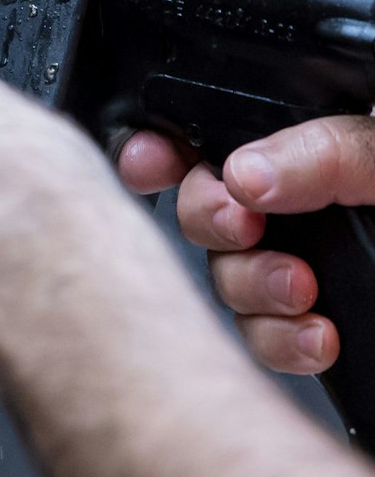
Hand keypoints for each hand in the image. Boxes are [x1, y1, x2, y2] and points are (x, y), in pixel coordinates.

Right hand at [118, 114, 374, 375]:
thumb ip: (329, 149)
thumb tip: (243, 173)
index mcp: (307, 146)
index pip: (211, 135)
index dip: (163, 149)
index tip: (148, 162)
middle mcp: (295, 206)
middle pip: (201, 209)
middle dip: (208, 219)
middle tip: (242, 225)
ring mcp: (301, 265)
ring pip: (225, 278)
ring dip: (248, 286)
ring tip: (297, 289)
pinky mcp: (316, 323)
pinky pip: (265, 338)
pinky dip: (281, 341)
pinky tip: (317, 335)